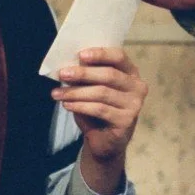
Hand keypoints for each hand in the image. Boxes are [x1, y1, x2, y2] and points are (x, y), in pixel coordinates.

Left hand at [53, 47, 147, 194]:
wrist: (105, 140)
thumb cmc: (98, 109)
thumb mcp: (94, 89)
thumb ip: (88, 77)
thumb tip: (69, 66)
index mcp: (131, 73)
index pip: (119, 56)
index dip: (101, 53)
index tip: (80, 55)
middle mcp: (137, 86)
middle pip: (110, 75)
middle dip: (83, 73)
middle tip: (63, 73)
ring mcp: (134, 104)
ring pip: (102, 93)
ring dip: (76, 92)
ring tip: (57, 94)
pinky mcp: (126, 120)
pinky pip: (100, 110)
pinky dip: (80, 106)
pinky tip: (67, 105)